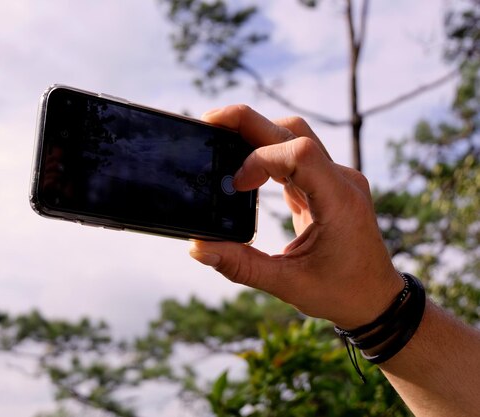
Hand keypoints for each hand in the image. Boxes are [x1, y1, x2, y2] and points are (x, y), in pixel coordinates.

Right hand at [190, 105, 402, 328]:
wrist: (378, 299)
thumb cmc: (342, 294)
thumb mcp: (288, 284)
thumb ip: (240, 266)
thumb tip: (197, 249)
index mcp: (339, 201)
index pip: (299, 152)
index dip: (259, 160)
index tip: (236, 186)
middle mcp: (341, 181)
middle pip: (293, 130)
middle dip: (247, 123)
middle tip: (209, 122)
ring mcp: (336, 179)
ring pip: (295, 135)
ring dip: (257, 134)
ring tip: (222, 140)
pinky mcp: (326, 185)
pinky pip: (295, 156)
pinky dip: (267, 154)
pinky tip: (244, 167)